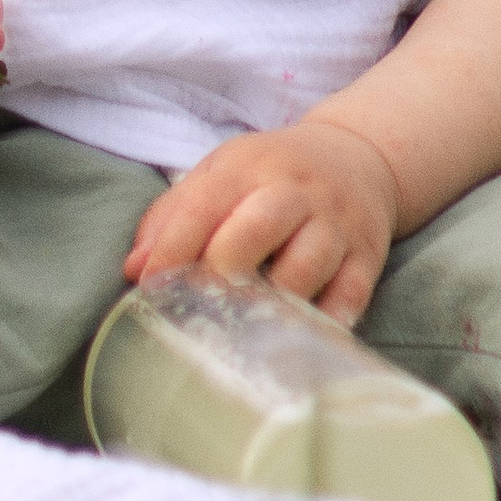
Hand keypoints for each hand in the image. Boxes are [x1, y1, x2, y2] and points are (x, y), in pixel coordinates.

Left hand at [123, 118, 401, 324]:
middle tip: (199, 309)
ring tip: (243, 334)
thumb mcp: (223, 172)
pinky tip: (295, 344)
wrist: (361, 155)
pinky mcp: (367, 256)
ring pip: (305, 267)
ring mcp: (337, 223)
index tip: (150, 288)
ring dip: (270, 305)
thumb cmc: (273, 173)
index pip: (204, 205)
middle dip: (222, 272)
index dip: (172, 249)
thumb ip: (174, 214)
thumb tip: (133, 269)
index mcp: (250, 165)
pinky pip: (348, 296)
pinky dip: (322, 325)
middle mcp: (296, 190)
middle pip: (257, 229)